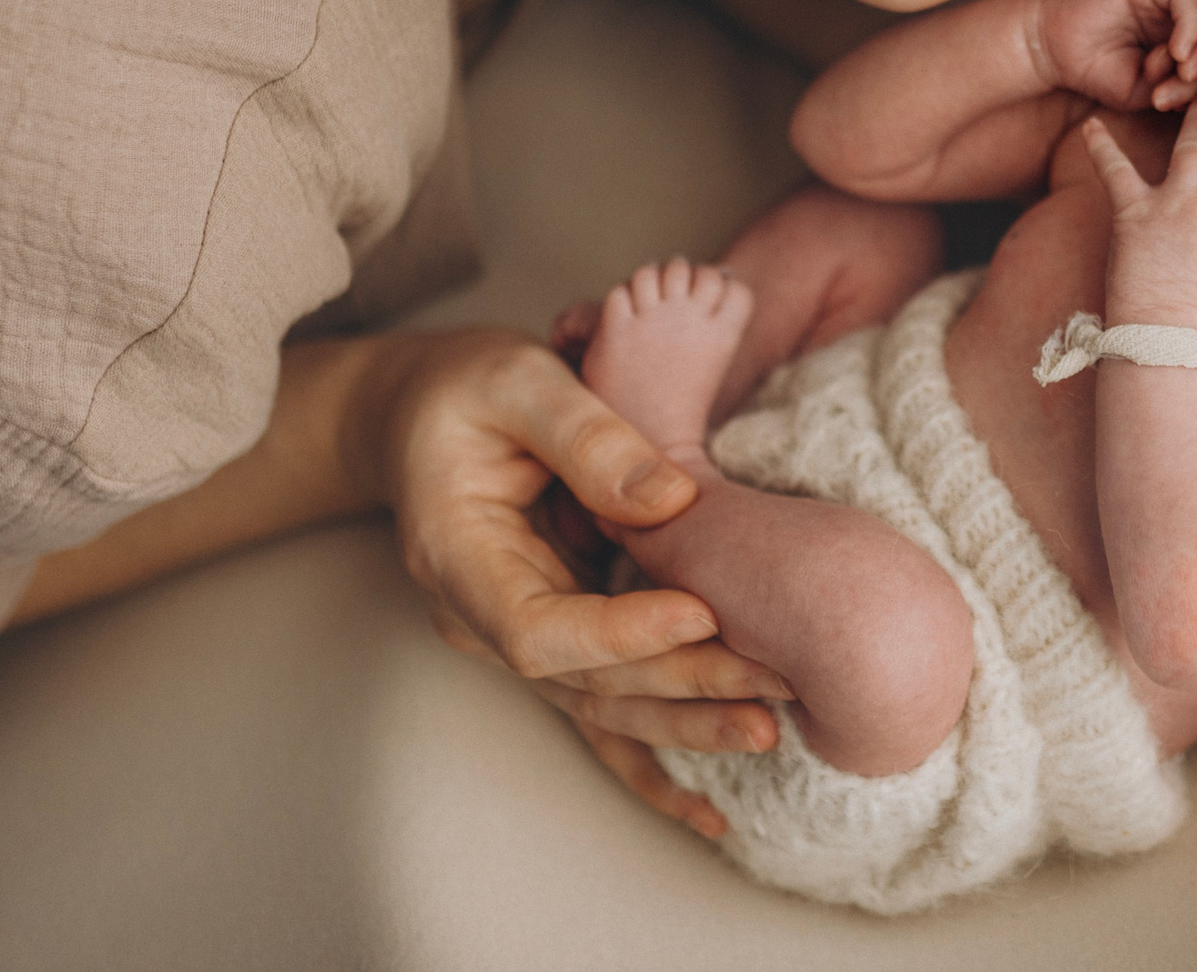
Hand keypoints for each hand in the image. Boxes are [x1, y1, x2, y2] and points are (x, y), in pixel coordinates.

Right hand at [352, 327, 786, 838]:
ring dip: (688, 721)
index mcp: (459, 559)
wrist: (420, 414)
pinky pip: (603, 718)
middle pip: (586, 678)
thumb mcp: (517, 380)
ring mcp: (519, 639)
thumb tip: (672, 500)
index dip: (622, 633)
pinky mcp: (557, 639)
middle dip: (685, 683)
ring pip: (605, 705)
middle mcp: (484, 618)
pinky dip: (656, 766)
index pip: (540, 627)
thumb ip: (587, 435)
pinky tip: (713, 816)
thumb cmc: (465, 390)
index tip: (702, 612)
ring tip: (772, 722)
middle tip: (776, 679)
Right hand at [1035, 0, 1196, 111]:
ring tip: (1182, 71)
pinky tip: (1177, 51)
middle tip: (1185, 84)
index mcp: (1176, 40)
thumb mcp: (1145, 91)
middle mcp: (1172, 15)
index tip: (1181, 104)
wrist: (1051, 52)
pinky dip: (1189, 25)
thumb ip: (1178, 88)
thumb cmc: (1096, 73)